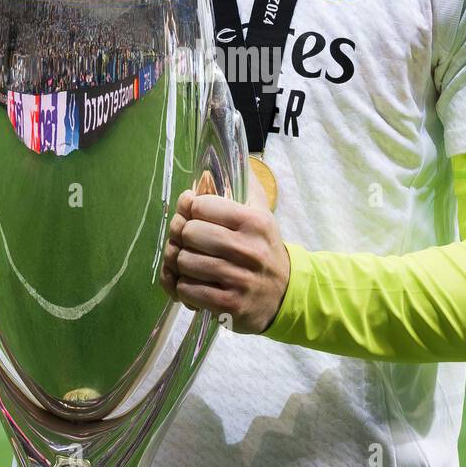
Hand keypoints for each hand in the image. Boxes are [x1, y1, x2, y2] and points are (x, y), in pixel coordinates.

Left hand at [159, 172, 289, 333]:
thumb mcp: (262, 215)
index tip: (192, 215)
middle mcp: (247, 249)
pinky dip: (183, 287)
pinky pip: (187, 289)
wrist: (285, 293)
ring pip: (184, 261)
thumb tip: (221, 162)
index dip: (189, 209)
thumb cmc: (264, 249)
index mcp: (253, 222)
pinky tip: (193, 283)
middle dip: (181, 236)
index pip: (200, 205)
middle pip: (188, 232)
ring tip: (188, 263)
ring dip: (180, 263)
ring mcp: (238, 279)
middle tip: (186, 241)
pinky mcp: (229, 304)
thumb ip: (243, 187)